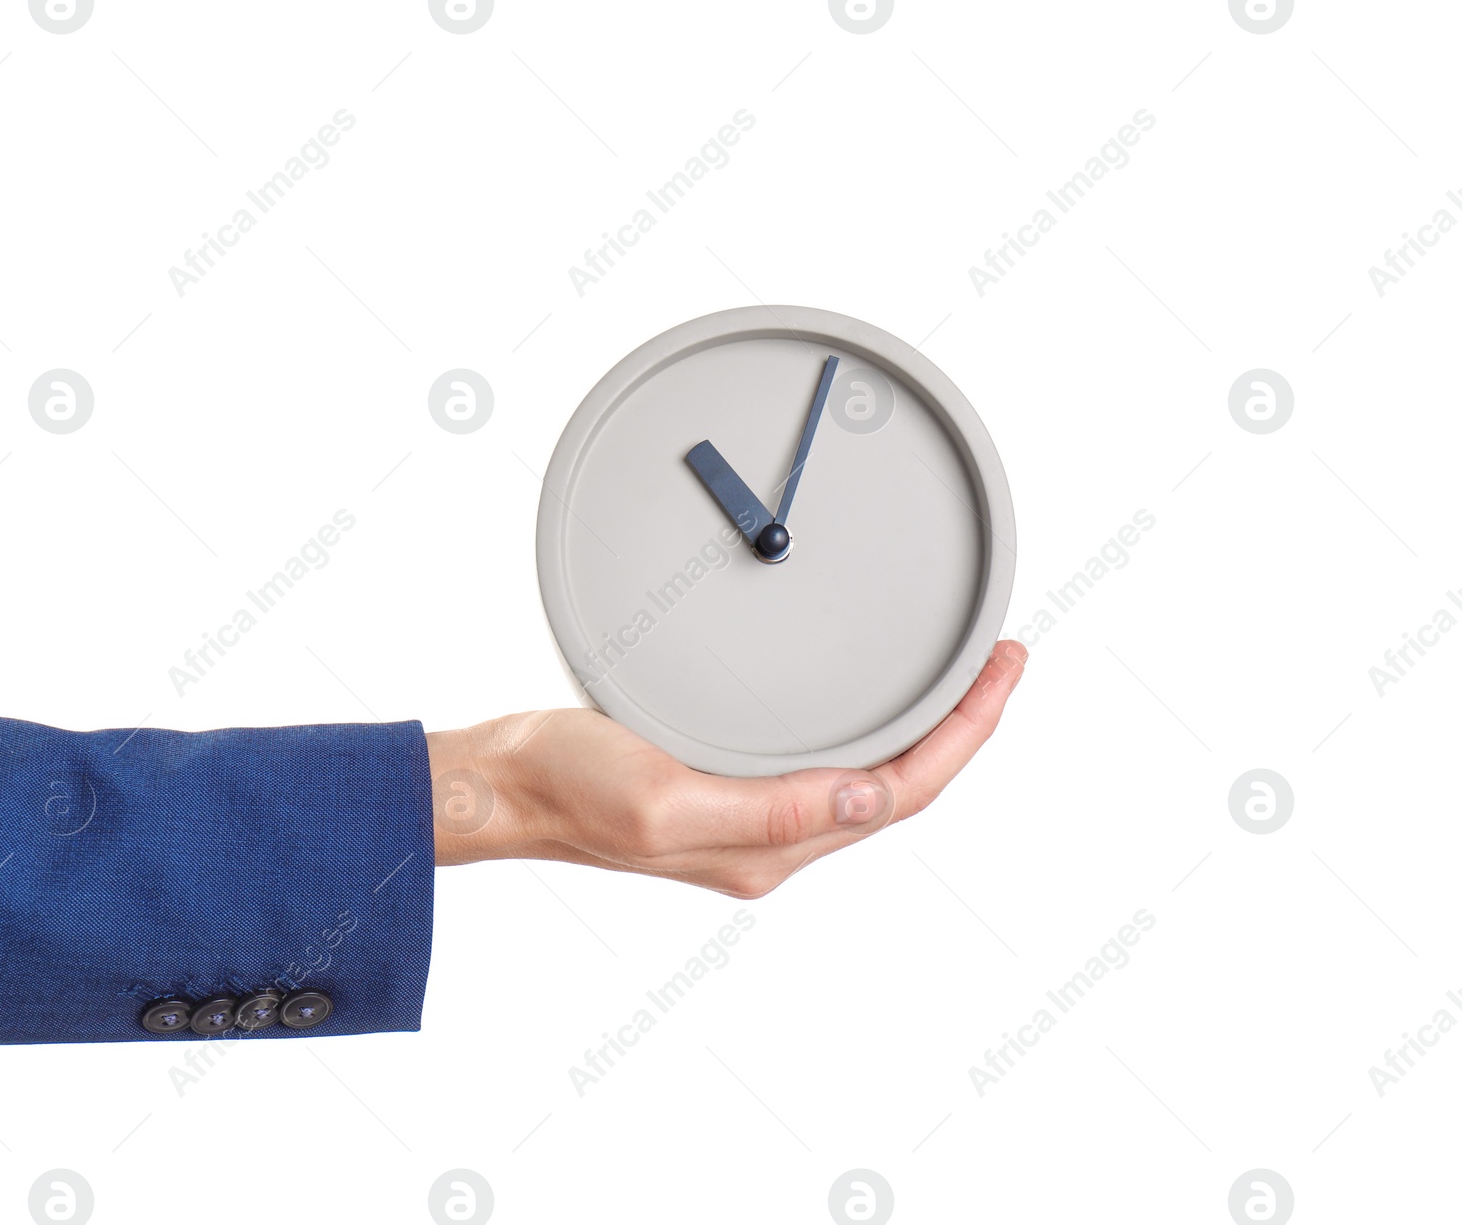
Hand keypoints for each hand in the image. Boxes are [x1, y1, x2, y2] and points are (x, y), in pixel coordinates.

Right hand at [426, 640, 1027, 896]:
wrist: (502, 784)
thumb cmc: (567, 787)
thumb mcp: (665, 798)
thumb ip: (772, 810)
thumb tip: (873, 798)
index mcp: (767, 848)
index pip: (899, 795)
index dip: (966, 734)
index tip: (1004, 670)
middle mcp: (769, 839)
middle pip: (897, 786)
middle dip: (961, 726)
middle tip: (1000, 657)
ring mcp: (747, 814)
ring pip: (866, 775)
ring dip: (921, 727)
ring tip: (958, 674)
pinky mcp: (722, 784)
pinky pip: (822, 762)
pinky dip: (865, 726)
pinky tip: (869, 698)